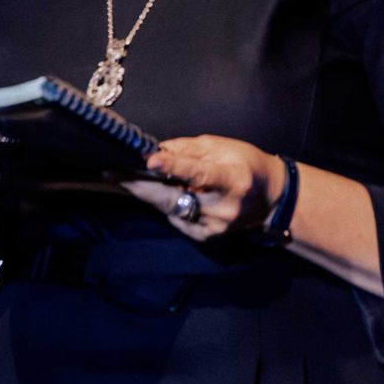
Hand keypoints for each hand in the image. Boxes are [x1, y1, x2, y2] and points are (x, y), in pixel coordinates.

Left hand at [121, 136, 285, 240]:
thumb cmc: (246, 164)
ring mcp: (215, 226)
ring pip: (170, 209)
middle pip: (174, 199)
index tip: (150, 161)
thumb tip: (156, 151)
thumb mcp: (222, 146)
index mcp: (232, 179)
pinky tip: (164, 193)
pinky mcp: (207, 237)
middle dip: (141, 187)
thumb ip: (188, 150)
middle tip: (112, 174)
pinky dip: (165, 205)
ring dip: (150, 194)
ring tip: (132, 177)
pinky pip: (175, 219)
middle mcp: (223, 207)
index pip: (198, 173)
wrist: (270, 197)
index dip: (174, 167)